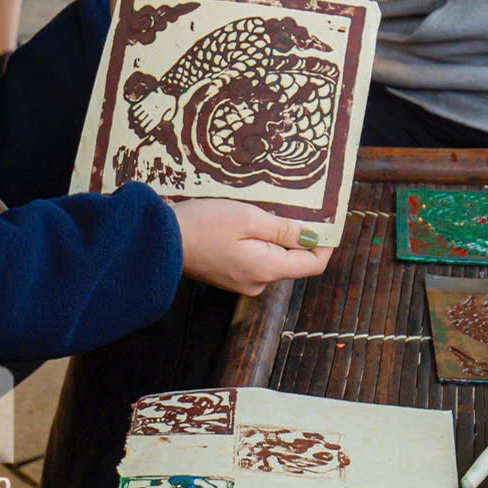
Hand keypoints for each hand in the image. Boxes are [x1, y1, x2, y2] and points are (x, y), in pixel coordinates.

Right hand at [171, 198, 331, 296]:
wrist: (159, 241)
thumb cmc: (204, 225)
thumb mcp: (249, 219)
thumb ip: (284, 230)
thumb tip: (314, 236)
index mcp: (267, 270)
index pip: (313, 265)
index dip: (325, 243)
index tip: (328, 220)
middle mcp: (258, 283)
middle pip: (293, 261)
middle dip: (297, 235)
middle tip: (292, 205)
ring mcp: (242, 282)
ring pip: (274, 258)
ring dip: (276, 236)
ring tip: (264, 210)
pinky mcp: (229, 276)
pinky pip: (256, 258)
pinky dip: (258, 241)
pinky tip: (246, 222)